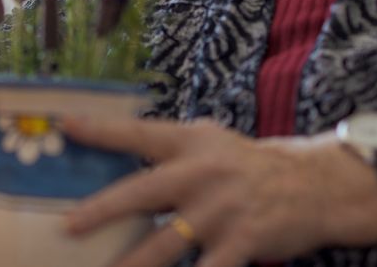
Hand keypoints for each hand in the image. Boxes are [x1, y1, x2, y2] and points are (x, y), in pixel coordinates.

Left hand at [62, 117, 376, 266]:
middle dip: (102, 211)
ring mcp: (219, 212)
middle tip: (69, 226)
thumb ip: (166, 146)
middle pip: (142, 193)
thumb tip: (115, 145)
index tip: (66, 124)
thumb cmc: (243, 163)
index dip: (100, 130)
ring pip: (165, 244)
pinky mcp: (240, 243)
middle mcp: (199, 175)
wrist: (310, 185)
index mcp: (187, 144)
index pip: (137, 133)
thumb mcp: (206, 139)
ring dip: (133, 264)